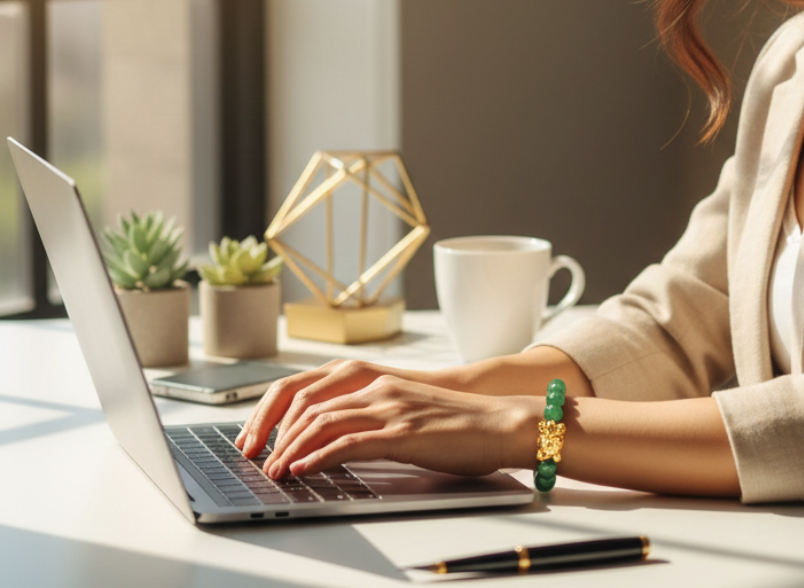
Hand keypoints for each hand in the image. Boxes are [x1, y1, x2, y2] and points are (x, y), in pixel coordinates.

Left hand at [253, 373, 535, 478]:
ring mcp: (390, 408)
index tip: (256, 435)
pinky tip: (303, 470)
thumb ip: (374, 418)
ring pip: (322, 422)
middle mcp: (378, 388)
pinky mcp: (403, 433)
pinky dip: (318, 457)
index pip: (309, 387)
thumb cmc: (459, 424)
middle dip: (272, 430)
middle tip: (254, 457)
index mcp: (376, 380)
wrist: (501, 422)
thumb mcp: (407, 412)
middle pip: (307, 402)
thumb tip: (335, 443)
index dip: (274, 410)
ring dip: (289, 449)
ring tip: (272, 470)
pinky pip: (349, 442)